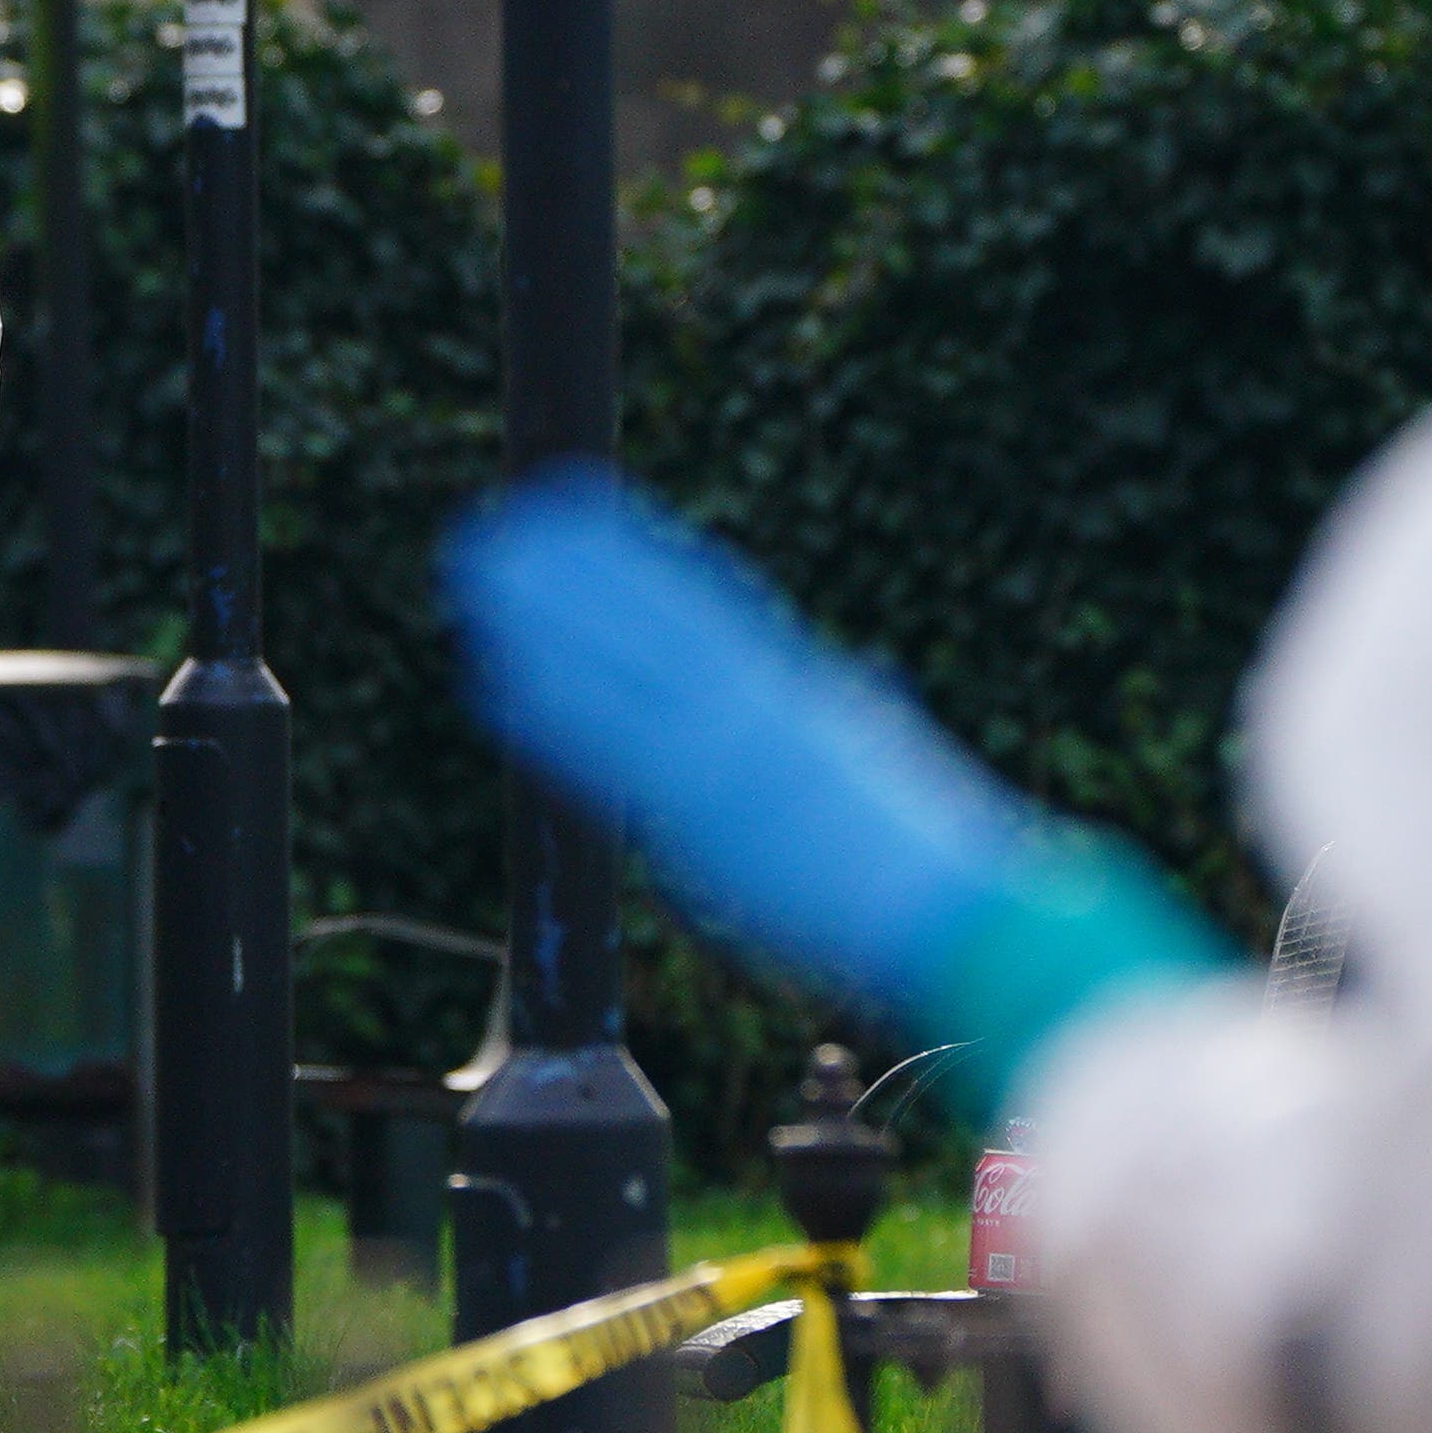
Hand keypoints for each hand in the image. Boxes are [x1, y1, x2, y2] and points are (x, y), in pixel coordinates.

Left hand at [440, 469, 1220, 1083]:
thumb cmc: (934, 866)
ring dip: (544, 615)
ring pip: (619, 662)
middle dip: (581, 571)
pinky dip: (551, 706)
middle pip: (651, 621)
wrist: (953, 909)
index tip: (594, 523)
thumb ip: (854, 726)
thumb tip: (859, 685)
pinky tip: (490, 671)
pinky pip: (610, 748)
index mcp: (803, 698)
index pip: (711, 612)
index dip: (645, 565)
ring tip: (478, 568)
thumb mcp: (889, 767)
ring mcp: (728, 751)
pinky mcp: (703, 807)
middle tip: (509, 525)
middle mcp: (760, 708)